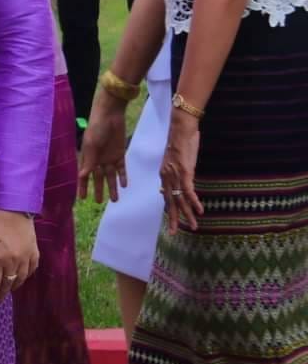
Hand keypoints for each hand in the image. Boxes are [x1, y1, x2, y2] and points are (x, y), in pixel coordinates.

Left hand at [0, 209, 38, 305]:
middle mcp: (12, 262)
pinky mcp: (35, 253)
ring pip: (20, 279)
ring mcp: (25, 258)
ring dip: (14, 287)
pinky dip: (26, 276)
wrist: (13, 210)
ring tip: (8, 290)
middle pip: (7, 284)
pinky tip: (21, 278)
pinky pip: (31, 270)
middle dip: (2, 294)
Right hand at [78, 88, 128, 201]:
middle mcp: (98, 159)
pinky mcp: (120, 153)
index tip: (82, 198)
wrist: (110, 114)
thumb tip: (82, 176)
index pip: (84, 175)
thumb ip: (89, 161)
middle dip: (98, 190)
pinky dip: (122, 176)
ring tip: (115, 200)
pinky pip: (121, 168)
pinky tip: (124, 185)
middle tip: (98, 202)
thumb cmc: (97, 128)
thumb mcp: (92, 145)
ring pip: (110, 176)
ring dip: (112, 187)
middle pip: (98, 178)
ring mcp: (109, 157)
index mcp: (88, 156)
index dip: (83, 186)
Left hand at [161, 108, 202, 233]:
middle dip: (174, 219)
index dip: (170, 210)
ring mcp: (175, 175)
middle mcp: (167, 177)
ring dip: (188, 214)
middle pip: (171, 202)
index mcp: (164, 175)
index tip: (173, 221)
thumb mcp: (175, 161)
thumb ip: (174, 174)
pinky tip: (199, 211)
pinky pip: (189, 190)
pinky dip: (194, 201)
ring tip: (193, 227)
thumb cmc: (180, 143)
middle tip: (175, 233)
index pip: (167, 197)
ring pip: (181, 199)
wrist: (181, 129)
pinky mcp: (185, 172)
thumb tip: (169, 185)